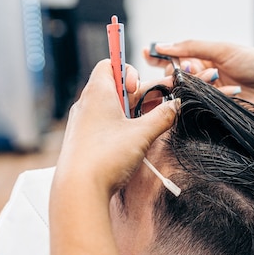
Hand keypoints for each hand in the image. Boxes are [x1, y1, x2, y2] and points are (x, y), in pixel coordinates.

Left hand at [54, 60, 178, 195]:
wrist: (78, 190)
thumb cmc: (106, 157)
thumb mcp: (142, 134)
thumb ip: (162, 116)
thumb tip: (175, 106)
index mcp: (98, 92)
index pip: (110, 64)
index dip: (129, 70)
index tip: (140, 87)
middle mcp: (87, 104)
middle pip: (116, 87)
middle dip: (140, 94)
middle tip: (161, 103)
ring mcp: (83, 123)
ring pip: (111, 107)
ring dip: (133, 111)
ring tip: (152, 121)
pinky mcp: (83, 141)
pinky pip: (104, 124)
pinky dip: (121, 125)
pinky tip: (135, 138)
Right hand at [145, 40, 253, 125]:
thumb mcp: (224, 49)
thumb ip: (192, 47)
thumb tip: (162, 45)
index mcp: (206, 59)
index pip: (175, 58)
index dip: (159, 57)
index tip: (146, 54)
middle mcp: (204, 78)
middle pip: (174, 76)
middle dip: (174, 71)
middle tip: (183, 69)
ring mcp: (207, 96)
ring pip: (183, 91)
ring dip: (190, 83)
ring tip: (209, 78)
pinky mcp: (212, 113)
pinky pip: (196, 106)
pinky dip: (201, 98)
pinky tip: (211, 93)